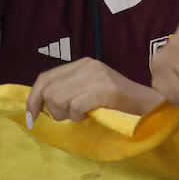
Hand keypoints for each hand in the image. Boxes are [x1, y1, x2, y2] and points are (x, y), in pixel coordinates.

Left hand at [25, 58, 162, 125]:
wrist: (147, 105)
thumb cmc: (117, 103)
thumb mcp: (89, 88)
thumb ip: (68, 89)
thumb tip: (38, 102)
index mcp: (84, 63)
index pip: (46, 77)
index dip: (34, 97)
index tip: (31, 115)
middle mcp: (89, 65)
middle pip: (50, 90)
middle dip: (53, 109)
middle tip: (68, 116)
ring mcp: (97, 76)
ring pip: (59, 99)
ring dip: (66, 114)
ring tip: (80, 115)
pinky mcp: (105, 90)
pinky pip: (75, 107)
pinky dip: (78, 116)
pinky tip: (89, 115)